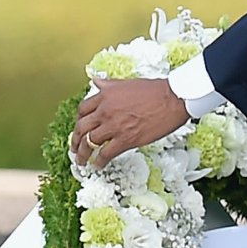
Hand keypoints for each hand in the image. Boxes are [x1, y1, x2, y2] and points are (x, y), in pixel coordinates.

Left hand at [73, 78, 189, 167]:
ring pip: (90, 142)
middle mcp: (105, 110)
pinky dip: (99, 161)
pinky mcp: (125, 139)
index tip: (80, 127)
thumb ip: (109, 85)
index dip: (79, 120)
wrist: (172, 99)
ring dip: (83, 154)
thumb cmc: (154, 90)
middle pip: (82, 128)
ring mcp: (114, 126)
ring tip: (82, 161)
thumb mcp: (126, 82)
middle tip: (74, 148)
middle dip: (75, 140)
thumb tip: (97, 82)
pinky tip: (98, 165)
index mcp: (105, 95)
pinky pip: (106, 153)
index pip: (83, 110)